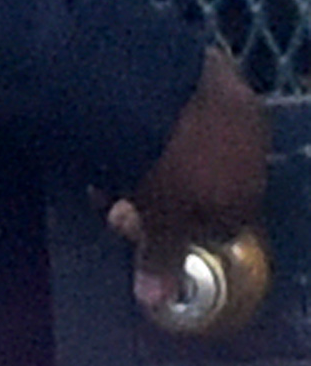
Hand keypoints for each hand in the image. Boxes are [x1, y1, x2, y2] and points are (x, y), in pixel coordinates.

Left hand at [108, 46, 266, 308]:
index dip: (177, 227)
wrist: (150, 85)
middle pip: (207, 178)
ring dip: (159, 150)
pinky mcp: (211, 65)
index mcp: (248, 189)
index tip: (140, 222)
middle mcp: (254, 145)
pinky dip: (159, 113)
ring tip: (111, 155)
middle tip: (116, 192)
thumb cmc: (159, 164)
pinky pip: (183, 101)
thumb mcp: (156, 217)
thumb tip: (156, 301)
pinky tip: (126, 115)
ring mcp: (236, 102)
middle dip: (162, 190)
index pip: (222, 223)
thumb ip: (161, 257)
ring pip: (195, 139)